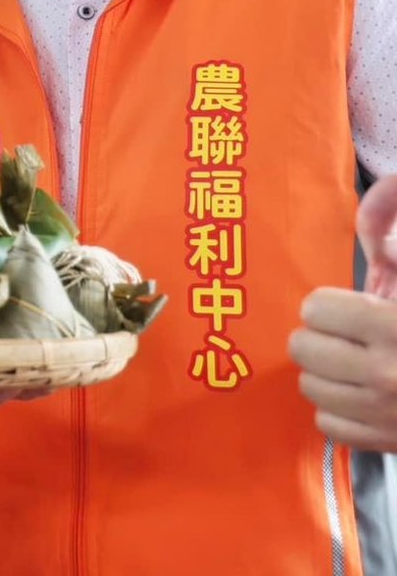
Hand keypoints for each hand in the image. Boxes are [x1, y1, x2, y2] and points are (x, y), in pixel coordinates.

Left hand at [290, 174, 396, 449]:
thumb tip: (383, 245)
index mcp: (396, 328)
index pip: (318, 308)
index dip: (332, 303)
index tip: (350, 306)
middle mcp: (384, 374)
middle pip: (302, 346)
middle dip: (321, 335)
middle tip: (347, 334)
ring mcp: (383, 416)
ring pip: (310, 386)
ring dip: (325, 372)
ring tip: (353, 363)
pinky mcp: (388, 446)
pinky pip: (329, 426)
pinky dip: (340, 412)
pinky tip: (363, 397)